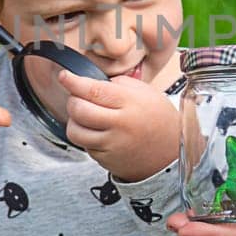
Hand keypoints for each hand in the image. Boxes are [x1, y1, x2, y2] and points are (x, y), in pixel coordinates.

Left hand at [57, 70, 180, 181]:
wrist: (171, 154)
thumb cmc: (158, 119)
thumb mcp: (146, 93)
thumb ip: (119, 84)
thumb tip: (91, 82)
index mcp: (130, 103)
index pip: (93, 90)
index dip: (73, 82)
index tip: (64, 76)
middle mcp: (119, 124)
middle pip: (79, 110)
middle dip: (72, 100)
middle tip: (78, 97)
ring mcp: (112, 145)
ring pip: (75, 131)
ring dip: (74, 120)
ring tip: (85, 116)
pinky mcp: (106, 160)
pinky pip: (85, 146)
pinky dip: (86, 137)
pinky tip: (98, 132)